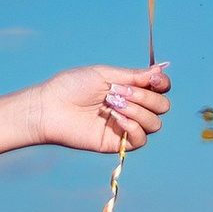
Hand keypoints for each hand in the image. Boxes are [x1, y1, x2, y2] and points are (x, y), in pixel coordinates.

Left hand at [35, 62, 170, 155]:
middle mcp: (131, 107)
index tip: (153, 79)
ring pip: (154, 123)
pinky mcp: (117, 142)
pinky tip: (117, 119)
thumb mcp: (104, 74)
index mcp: (129, 88)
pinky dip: (134, 128)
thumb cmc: (72, 86)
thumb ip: (134, 75)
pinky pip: (141, 140)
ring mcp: (125, 126)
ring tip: (113, 104)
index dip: (162, 83)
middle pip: (162, 106)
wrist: (50, 107)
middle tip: (117, 91)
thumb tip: (161, 69)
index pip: (160, 89)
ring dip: (138, 111)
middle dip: (145, 97)